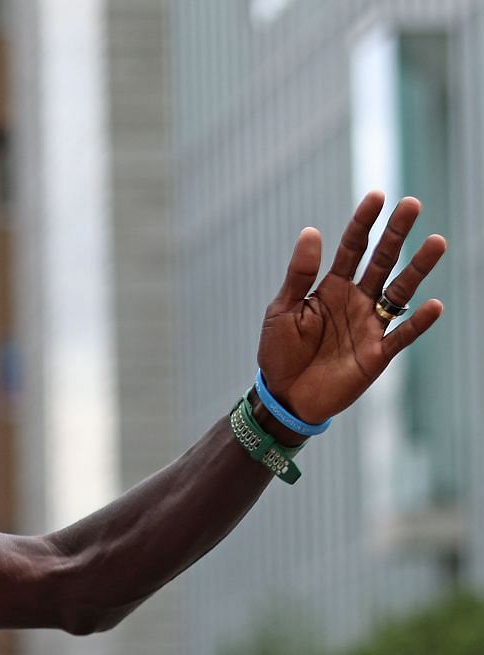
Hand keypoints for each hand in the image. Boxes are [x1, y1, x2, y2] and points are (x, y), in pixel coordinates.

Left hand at [258, 191, 445, 424]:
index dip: (364, 223)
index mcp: (331, 287)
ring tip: (437, 242)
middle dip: (396, 234)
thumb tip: (311, 231)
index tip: (378, 196)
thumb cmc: (280, 352)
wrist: (284, 396)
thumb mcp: (282, 310)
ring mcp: (370, 325)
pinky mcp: (377, 353)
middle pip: (382, 261)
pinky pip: (403, 335)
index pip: (352, 248)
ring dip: (418, 268)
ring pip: (399, 291)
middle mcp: (356, 300)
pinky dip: (417, 322)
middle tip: (412, 204)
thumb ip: (299, 275)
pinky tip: (432, 304)